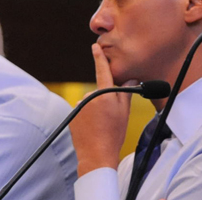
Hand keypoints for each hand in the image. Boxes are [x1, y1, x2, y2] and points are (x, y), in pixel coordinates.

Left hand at [69, 43, 135, 176]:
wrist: (96, 155)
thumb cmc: (113, 135)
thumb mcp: (124, 113)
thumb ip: (125, 93)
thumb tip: (129, 79)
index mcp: (104, 95)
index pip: (102, 71)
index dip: (99, 58)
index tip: (95, 46)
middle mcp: (89, 97)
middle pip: (99, 92)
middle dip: (104, 100)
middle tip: (110, 118)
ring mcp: (79, 106)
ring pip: (90, 102)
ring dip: (95, 110)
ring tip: (101, 125)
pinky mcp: (72, 115)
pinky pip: (82, 111)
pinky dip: (87, 117)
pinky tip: (92, 128)